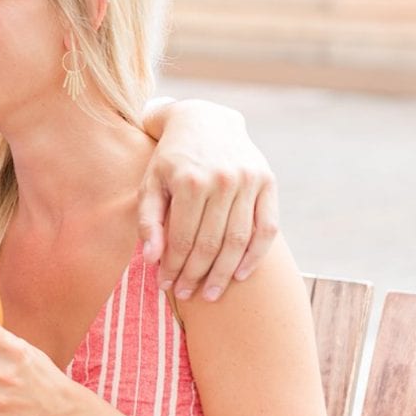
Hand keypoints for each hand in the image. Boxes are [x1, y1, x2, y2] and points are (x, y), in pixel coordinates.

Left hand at [138, 101, 278, 302]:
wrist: (205, 121)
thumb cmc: (171, 159)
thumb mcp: (150, 183)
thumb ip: (148, 220)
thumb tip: (151, 260)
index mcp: (190, 181)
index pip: (182, 239)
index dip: (174, 267)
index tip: (165, 285)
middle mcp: (222, 180)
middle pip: (210, 243)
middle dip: (196, 275)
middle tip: (187, 294)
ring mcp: (249, 181)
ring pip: (239, 240)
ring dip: (224, 273)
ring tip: (210, 293)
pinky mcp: (268, 182)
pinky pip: (267, 228)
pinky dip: (256, 255)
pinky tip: (241, 275)